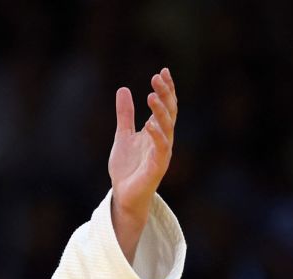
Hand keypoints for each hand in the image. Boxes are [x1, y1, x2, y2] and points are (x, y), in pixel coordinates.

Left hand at [108, 68, 177, 260]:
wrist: (124, 195)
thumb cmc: (127, 167)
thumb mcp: (123, 135)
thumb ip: (125, 114)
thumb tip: (124, 89)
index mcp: (157, 131)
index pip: (166, 106)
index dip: (166, 89)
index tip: (162, 71)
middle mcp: (164, 140)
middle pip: (169, 112)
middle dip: (165, 94)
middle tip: (157, 78)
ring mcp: (162, 153)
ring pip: (167, 128)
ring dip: (161, 111)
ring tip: (151, 96)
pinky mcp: (157, 167)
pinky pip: (161, 149)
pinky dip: (157, 136)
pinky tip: (149, 124)